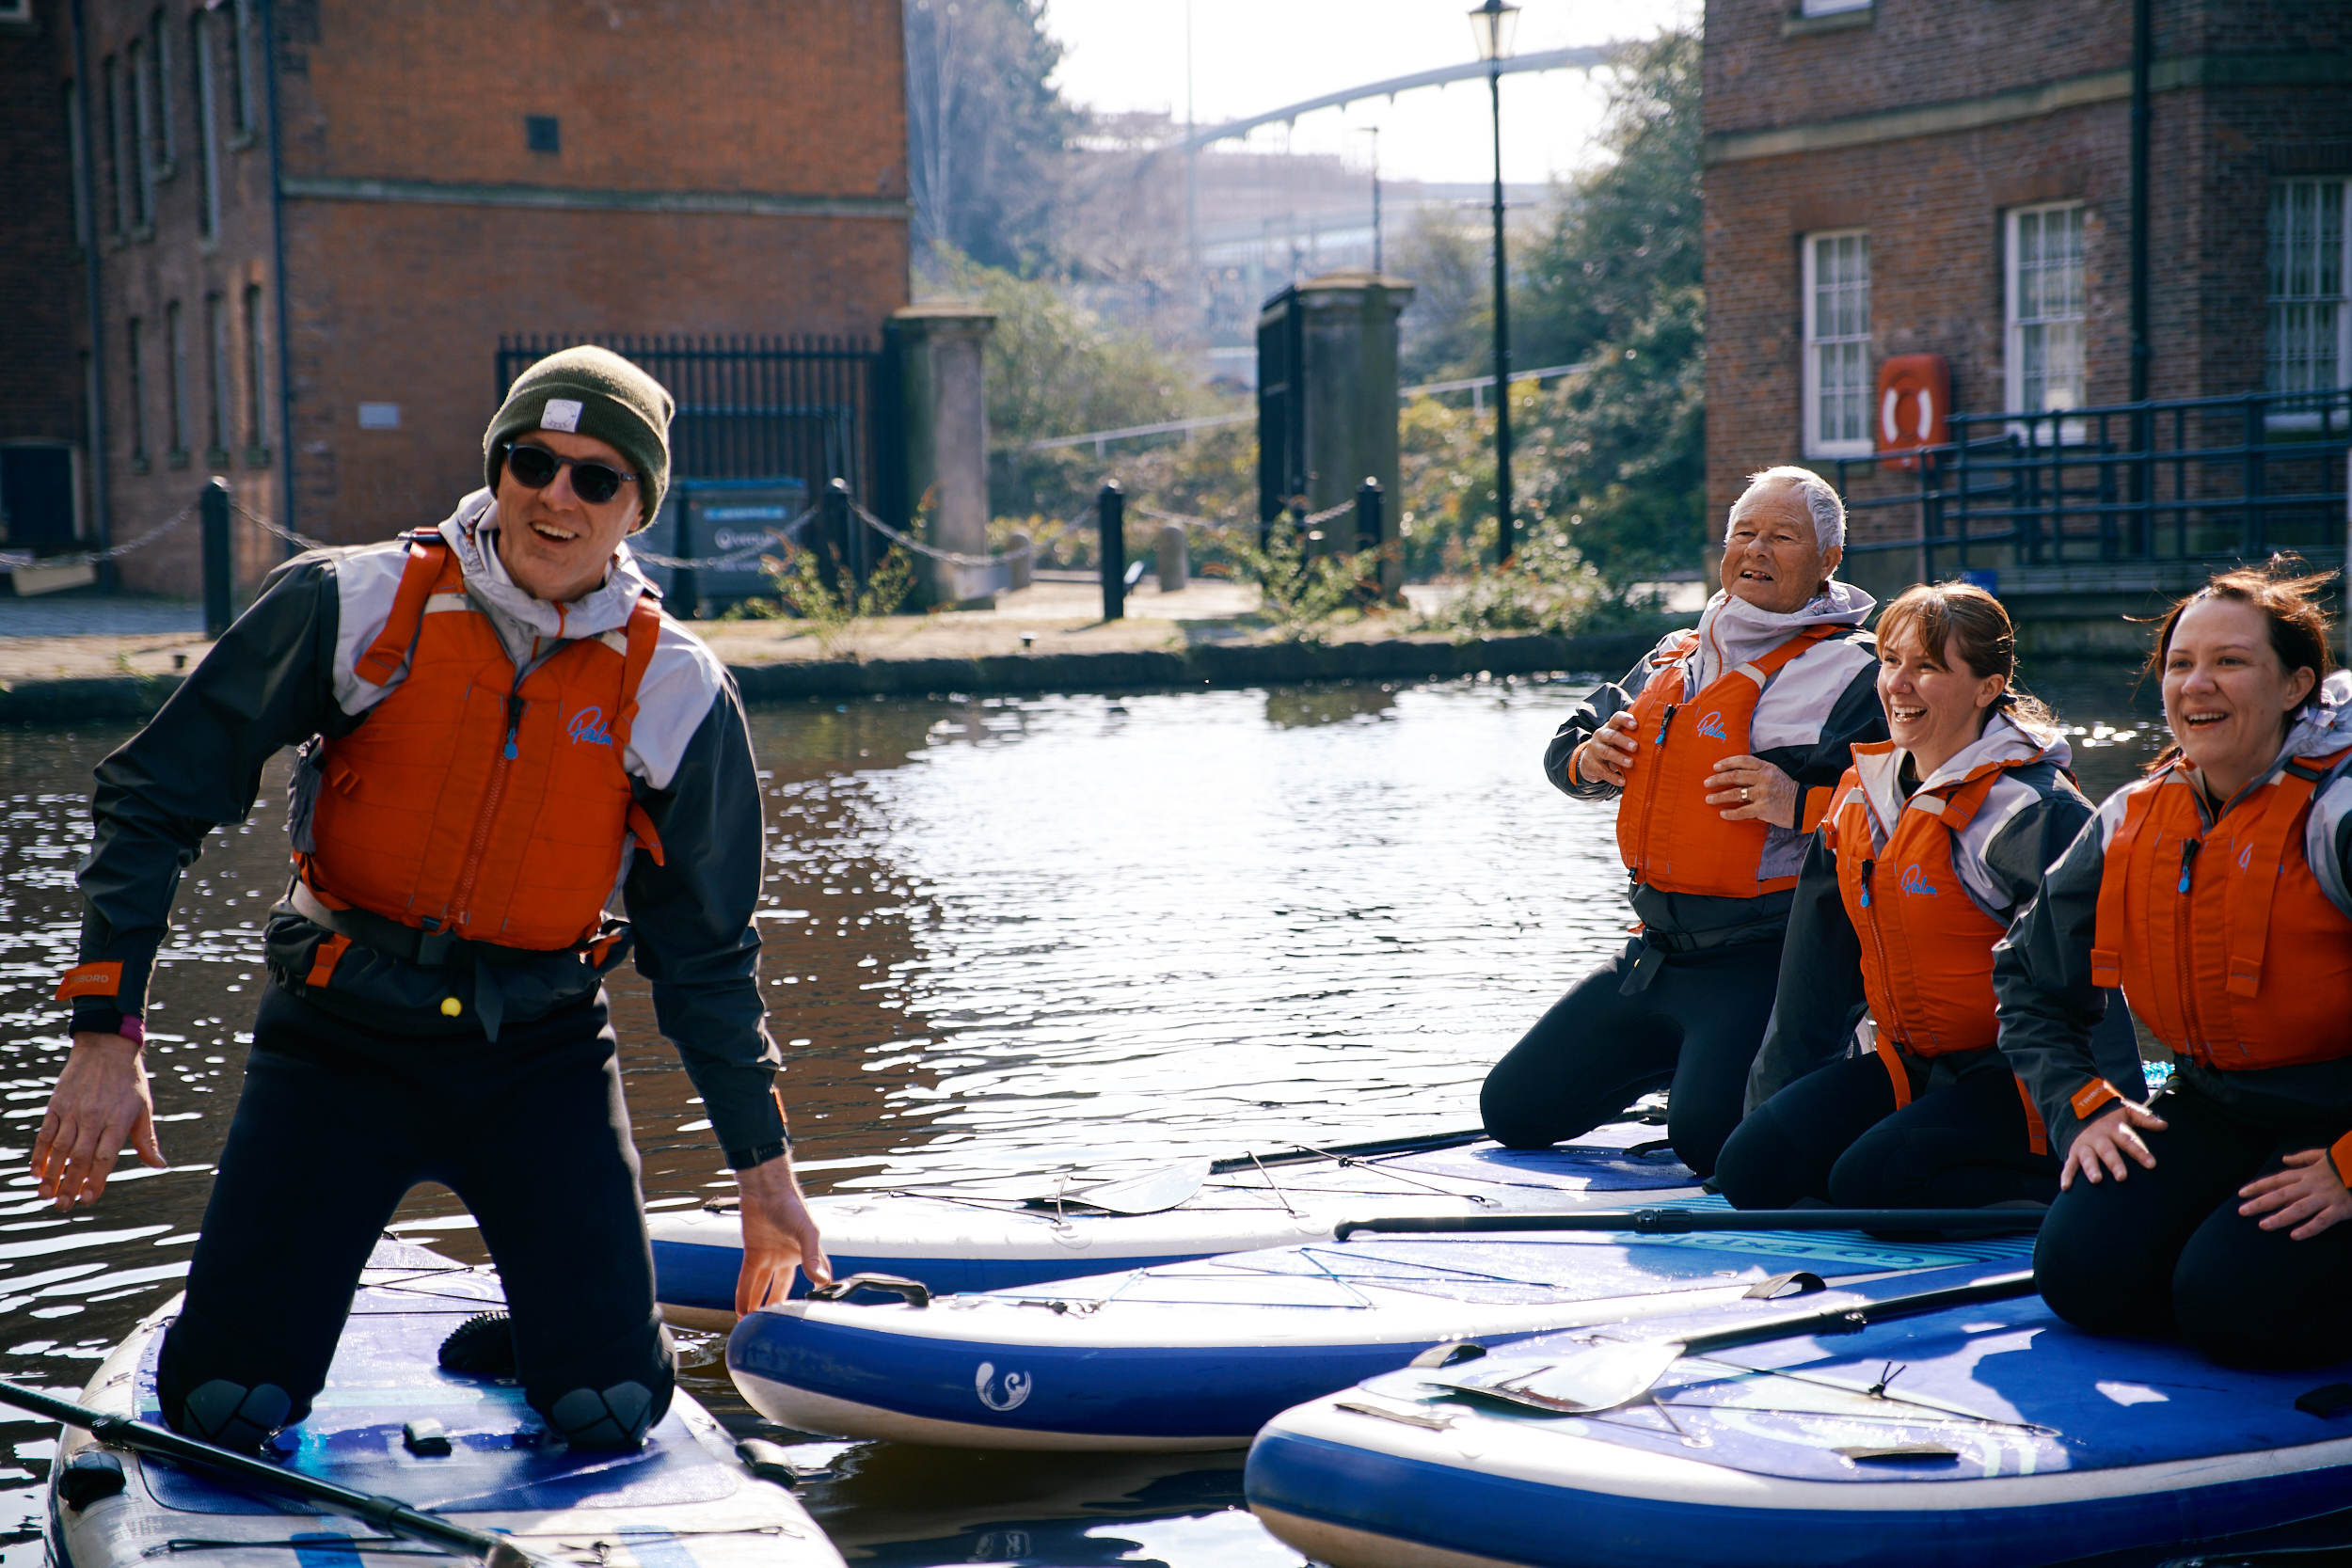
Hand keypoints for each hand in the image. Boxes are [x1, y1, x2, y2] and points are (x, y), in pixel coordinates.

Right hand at [31, 1033, 166, 1212]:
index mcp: (118, 1121)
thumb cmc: (129, 1082)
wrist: (106, 1048)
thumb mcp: (144, 1108)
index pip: (105, 1157)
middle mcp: (94, 1118)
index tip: (88, 1199)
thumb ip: (147, 1140)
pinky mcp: (57, 1105)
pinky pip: (45, 1133)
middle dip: (70, 1184)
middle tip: (62, 1207)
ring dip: (51, 1174)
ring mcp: (73, 1111)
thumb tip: (160, 1165)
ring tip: (45, 1195)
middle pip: (80, 1157)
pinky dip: (39, 1154)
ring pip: (59, 1148)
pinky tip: (35, 1172)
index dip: (96, 1180)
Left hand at [734, 1151, 832, 1314]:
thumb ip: (813, 1258)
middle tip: (778, 1327)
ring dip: (759, 1304)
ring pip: (763, 1286)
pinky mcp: (752, 1253)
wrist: (766, 1189)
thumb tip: (822, 1282)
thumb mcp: (807, 1233)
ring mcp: (769, 1256)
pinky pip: (747, 1278)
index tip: (814, 1315)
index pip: (814, 1279)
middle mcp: (788, 1257)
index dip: (815, 1295)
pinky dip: (744, 1294)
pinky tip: (741, 1310)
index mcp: (806, 1253)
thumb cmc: (792, 1206)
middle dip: (780, 1306)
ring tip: (755, 1325)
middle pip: (783, 1288)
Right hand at [1578, 711, 1638, 786]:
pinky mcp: (1589, 763)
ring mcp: (1593, 749)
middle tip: (1635, 747)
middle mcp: (1600, 735)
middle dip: (1623, 741)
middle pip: (1611, 735)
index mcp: (1610, 727)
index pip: (1616, 718)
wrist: (1589, 761)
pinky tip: (1622, 781)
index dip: (1625, 720)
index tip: (1635, 725)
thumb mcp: (1618, 740)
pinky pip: (1601, 770)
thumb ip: (1632, 737)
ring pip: (1605, 752)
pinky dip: (1613, 777)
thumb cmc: (1611, 747)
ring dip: (1619, 758)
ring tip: (1630, 764)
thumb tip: (1659, 740)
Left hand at [1703, 756, 1798, 828]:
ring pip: (1735, 793)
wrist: (1803, 806)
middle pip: (1735, 776)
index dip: (1727, 763)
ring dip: (1719, 796)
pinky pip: (1742, 811)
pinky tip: (1723, 813)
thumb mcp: (1775, 774)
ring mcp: (1763, 794)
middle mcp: (1764, 779)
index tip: (1715, 767)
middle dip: (1717, 779)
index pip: (1742, 761)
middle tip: (1706, 783)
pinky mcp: (1763, 809)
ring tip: (1709, 799)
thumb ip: (1758, 772)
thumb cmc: (1786, 790)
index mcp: (1766, 768)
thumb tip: (1734, 773)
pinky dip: (1730, 813)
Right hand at [2059, 1099, 2167, 1189]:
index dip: (2140, 1152)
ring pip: (2087, 1157)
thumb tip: (2164, 1125)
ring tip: (2096, 1180)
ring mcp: (2085, 1145)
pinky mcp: (2073, 1153)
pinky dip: (2066, 1176)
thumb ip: (2145, 1118)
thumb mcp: (2128, 1112)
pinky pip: (2069, 1165)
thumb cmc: (2113, 1116)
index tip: (2151, 1164)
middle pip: (2107, 1151)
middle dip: (2114, 1163)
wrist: (2084, 1109)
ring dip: (2091, 1169)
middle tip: (2122, 1177)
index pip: (2129, 1140)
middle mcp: (2099, 1137)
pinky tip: (2066, 1187)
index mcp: (2114, 1128)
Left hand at [2238, 1149, 2351, 1240]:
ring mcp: (2326, 1198)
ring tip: (2262, 1226)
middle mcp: (2312, 1185)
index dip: (2258, 1186)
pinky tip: (2294, 1236)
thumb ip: (2302, 1158)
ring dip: (2279, 1218)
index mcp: (2306, 1173)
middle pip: (2281, 1195)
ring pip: (2298, 1209)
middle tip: (2241, 1211)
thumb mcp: (2322, 1155)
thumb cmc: (2345, 1163)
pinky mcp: (2340, 1209)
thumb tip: (2284, 1158)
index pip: (2277, 1180)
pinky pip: (2322, 1221)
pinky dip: (2308, 1229)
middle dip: (2260, 1203)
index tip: (2241, 1194)